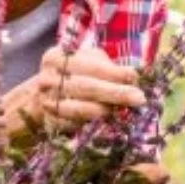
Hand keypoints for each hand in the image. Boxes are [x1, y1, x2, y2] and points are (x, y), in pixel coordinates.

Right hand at [0, 46, 146, 137]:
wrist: (47, 96)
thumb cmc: (77, 74)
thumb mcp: (89, 61)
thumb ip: (108, 66)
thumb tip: (135, 77)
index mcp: (56, 57)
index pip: (87, 64)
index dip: (113, 72)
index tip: (135, 77)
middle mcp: (47, 79)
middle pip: (84, 87)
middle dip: (114, 92)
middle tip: (139, 98)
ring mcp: (46, 102)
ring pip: (77, 109)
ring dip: (103, 111)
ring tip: (123, 111)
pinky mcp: (49, 123)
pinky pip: (72, 126)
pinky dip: (91, 125)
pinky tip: (108, 123)